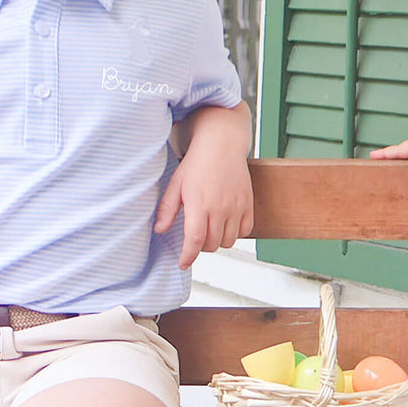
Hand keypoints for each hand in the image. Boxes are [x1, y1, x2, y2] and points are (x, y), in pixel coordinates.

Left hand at [155, 105, 253, 267]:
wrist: (222, 144)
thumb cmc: (197, 162)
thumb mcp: (176, 184)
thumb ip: (167, 209)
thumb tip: (159, 230)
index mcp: (199, 205)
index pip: (195, 241)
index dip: (188, 257)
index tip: (183, 263)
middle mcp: (219, 208)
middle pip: (211, 245)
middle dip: (200, 247)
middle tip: (195, 236)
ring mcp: (236, 206)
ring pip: (228, 241)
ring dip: (217, 241)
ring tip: (210, 229)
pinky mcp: (248, 203)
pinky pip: (245, 231)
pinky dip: (235, 233)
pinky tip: (226, 224)